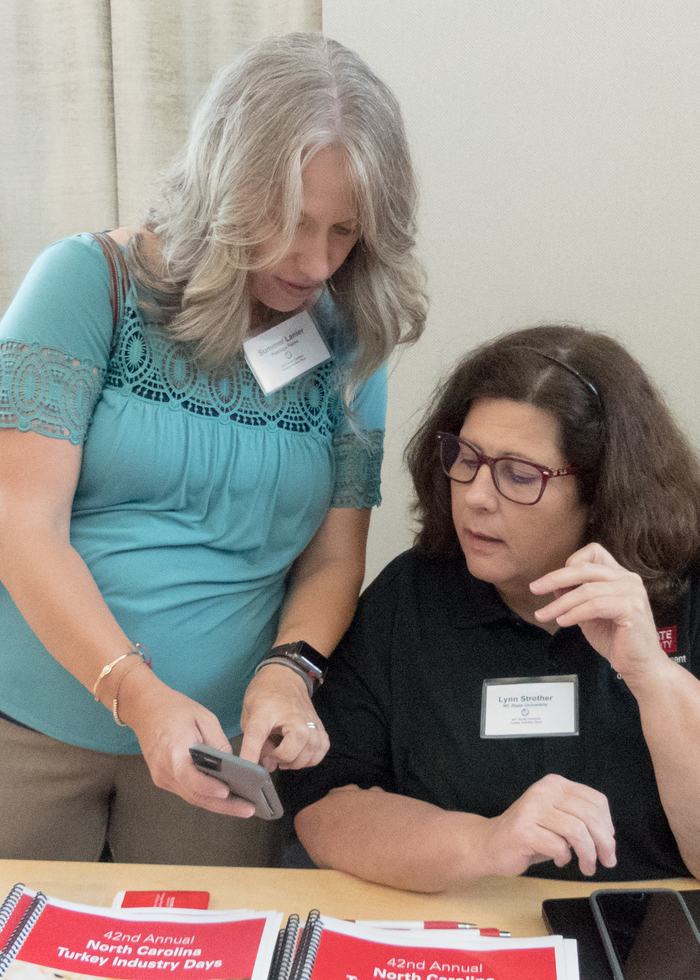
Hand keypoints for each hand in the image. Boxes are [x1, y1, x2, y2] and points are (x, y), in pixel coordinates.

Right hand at [118, 670, 255, 817]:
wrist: (146, 709)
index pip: (189, 776)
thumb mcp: (204, 718)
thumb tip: (233, 766)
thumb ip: (218, 743)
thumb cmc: (175, 710)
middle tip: (249, 809)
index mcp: (173, 750)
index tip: (226, 791)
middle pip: (195, 794)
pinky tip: (226, 799)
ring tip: (243, 807)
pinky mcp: (164, 779)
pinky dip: (207, 796)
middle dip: (223, 805)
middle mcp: (165, 769)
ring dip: (218, 805)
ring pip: (193, 797)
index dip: (208, 786)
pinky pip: (188, 792)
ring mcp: (162, 777)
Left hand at [239, 664, 329, 770]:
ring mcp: (309, 721)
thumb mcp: (249, 714)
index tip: (247, 769)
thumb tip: (267, 764)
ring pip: (309, 754)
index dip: (250, 754)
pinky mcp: (320, 726)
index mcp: (266, 711)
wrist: (285, 676)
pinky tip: (299, 754)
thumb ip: (254, 741)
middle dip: (280, 760)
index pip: (257, 735)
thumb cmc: (264, 696)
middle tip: (271, 756)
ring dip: (295, 762)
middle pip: (292, 749)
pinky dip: (310, 758)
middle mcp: (292, 716)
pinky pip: (321, 750)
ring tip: (284, 757)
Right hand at [481, 774, 616, 876]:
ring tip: (586, 866)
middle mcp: (544, 791)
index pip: (596, 801)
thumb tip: (609, 837)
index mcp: (556, 784)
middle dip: (604, 844)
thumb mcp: (559, 819)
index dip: (608, 826)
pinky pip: (558, 846)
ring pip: (577, 832)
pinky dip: (564, 858)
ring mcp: (532, 809)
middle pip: (589, 816)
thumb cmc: (530, 834)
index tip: (608, 844)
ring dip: (587, 855)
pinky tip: (559, 860)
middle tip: (606, 861)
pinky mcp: (523, 830)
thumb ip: (581, 820)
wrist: (491, 843)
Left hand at [530, 542, 665, 682]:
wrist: (640, 665)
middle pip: (585, 569)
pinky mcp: (632, 609)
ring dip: (560, 603)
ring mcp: (632, 592)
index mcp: (620, 575)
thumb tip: (553, 586)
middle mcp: (628, 579)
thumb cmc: (615, 639)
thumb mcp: (589, 613)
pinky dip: (574, 613)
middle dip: (555, 578)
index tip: (553, 582)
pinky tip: (562, 622)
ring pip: (586, 590)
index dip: (571, 563)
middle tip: (534, 589)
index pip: (593, 552)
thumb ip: (575, 597)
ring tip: (544, 615)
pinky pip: (594, 606)